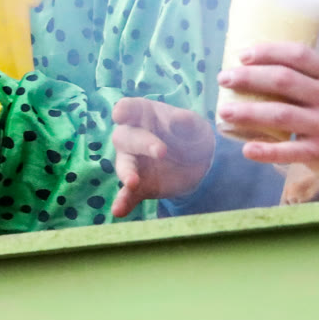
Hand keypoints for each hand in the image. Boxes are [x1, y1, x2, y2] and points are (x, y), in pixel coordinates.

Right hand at [108, 98, 217, 217]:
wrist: (200, 165)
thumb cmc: (191, 135)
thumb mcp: (195, 126)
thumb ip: (186, 122)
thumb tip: (177, 119)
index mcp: (144, 116)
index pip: (129, 108)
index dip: (123, 110)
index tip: (120, 114)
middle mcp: (133, 138)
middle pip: (125, 137)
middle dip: (141, 143)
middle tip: (161, 151)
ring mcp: (133, 163)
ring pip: (123, 166)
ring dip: (126, 174)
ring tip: (133, 183)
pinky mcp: (138, 186)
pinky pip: (127, 194)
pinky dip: (123, 202)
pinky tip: (118, 211)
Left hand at [215, 41, 318, 179]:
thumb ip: (299, 76)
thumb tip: (245, 65)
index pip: (299, 55)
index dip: (268, 52)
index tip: (241, 56)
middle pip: (284, 81)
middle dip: (249, 78)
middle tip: (223, 79)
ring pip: (281, 115)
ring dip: (248, 112)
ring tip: (224, 111)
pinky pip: (288, 151)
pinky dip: (266, 151)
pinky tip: (245, 149)